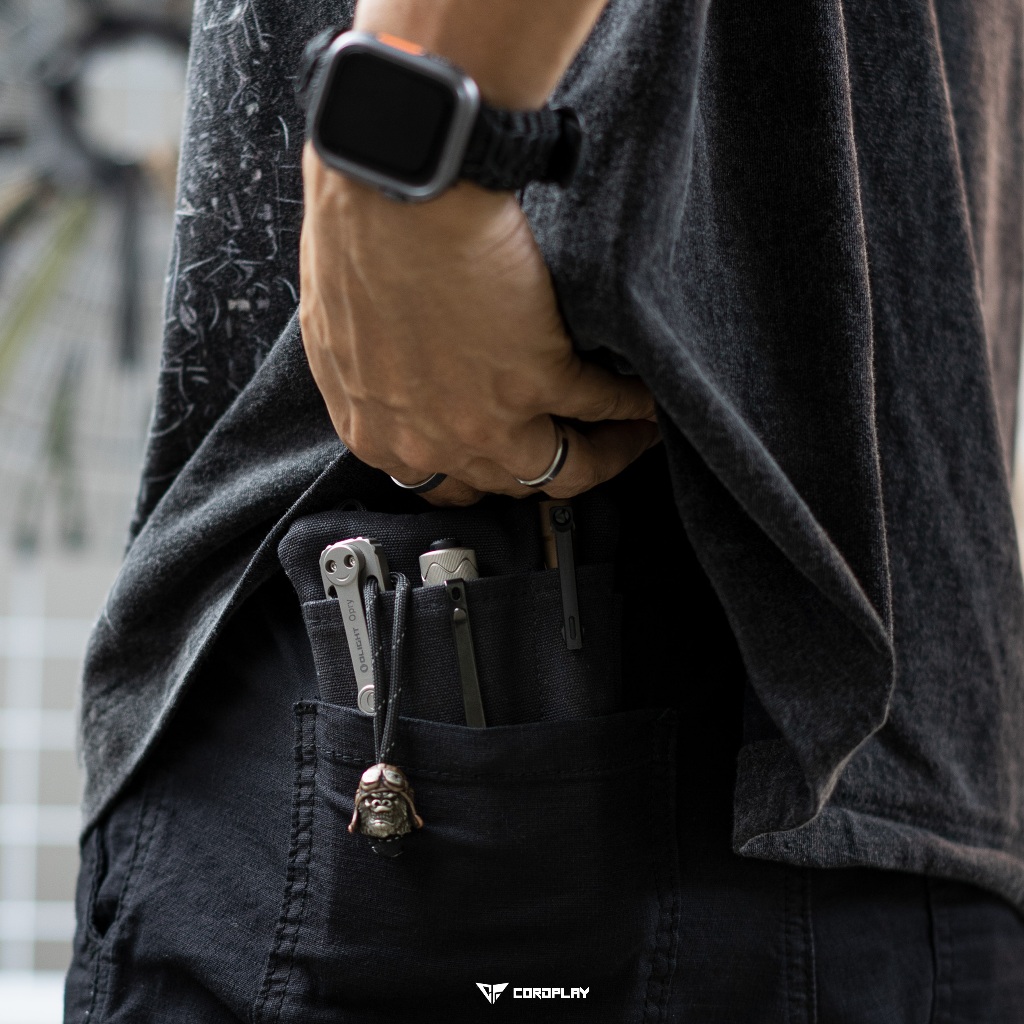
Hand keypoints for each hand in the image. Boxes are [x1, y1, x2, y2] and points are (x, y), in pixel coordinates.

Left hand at [299, 144, 658, 505]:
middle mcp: (433, 442)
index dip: (491, 472)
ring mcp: (489, 418)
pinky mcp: (539, 377)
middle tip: (585, 444)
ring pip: (566, 467)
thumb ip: (379, 382)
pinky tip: (645, 394)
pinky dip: (631, 403)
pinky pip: (602, 404)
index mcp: (379, 434)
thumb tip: (412, 380)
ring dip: (607, 451)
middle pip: (511, 484)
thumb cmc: (356, 236)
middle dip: (553, 466)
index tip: (517, 453)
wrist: (393, 188)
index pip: (447, 487)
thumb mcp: (344, 334)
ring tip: (632, 432)